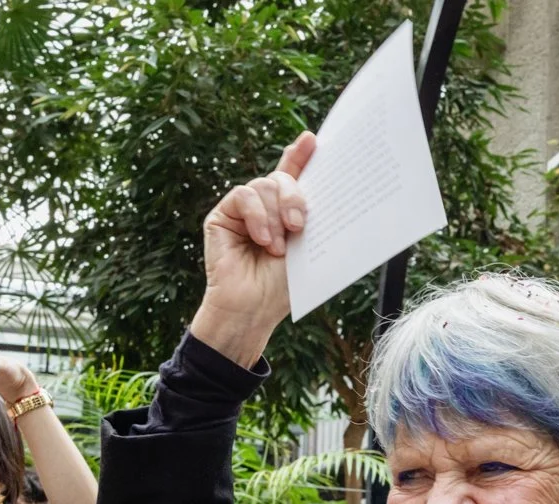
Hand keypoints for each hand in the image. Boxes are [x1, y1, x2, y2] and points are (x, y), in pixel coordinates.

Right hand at [191, 131, 315, 368]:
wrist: (252, 309)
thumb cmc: (282, 288)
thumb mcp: (307, 248)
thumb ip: (313, 218)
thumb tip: (335, 192)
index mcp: (287, 213)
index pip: (295, 176)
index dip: (301, 155)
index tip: (313, 139)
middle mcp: (265, 207)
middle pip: (281, 179)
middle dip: (295, 197)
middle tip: (301, 226)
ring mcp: (243, 210)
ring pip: (263, 185)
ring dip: (276, 216)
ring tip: (278, 247)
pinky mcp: (223, 215)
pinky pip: (243, 196)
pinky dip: (257, 217)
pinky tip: (263, 240)